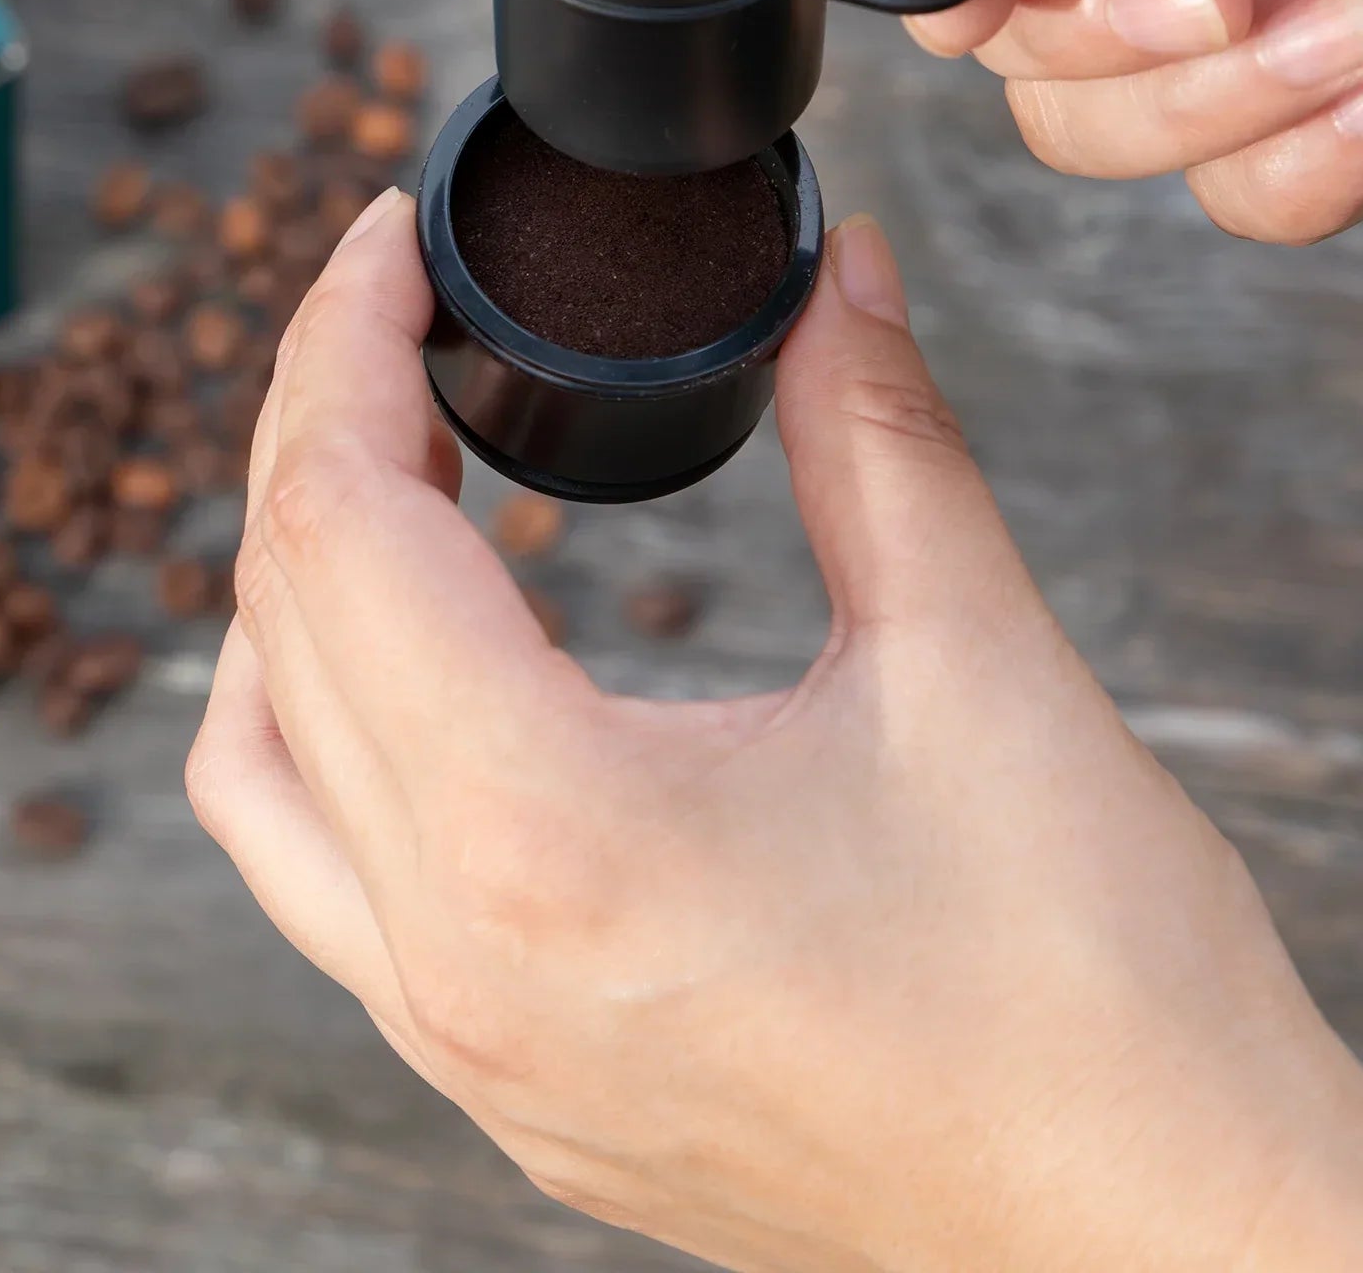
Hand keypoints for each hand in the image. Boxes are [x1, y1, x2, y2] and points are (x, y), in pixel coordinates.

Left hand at [189, 190, 1362, 1272]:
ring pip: (254, 762)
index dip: (347, 345)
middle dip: (319, 425)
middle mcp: (453, 958)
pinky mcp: (496, 1079)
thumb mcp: (979, 666)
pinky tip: (410, 658)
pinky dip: (315, 723)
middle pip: (278, 617)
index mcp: (545, 841)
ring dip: (290, 584)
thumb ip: (875, 434)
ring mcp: (457, 1040)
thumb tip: (833, 271)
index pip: (341, 527)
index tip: (392, 244)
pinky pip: (313, 875)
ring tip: (389, 464)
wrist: (1162, 1255)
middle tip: (397, 312)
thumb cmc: (1098, 1007)